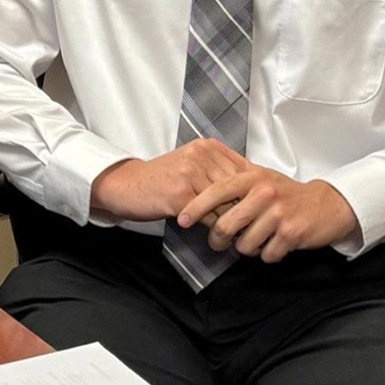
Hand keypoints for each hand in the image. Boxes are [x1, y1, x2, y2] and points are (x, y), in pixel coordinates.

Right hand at [89, 139, 249, 222]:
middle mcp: (200, 156)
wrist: (126, 185)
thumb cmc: (161, 179)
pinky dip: (215, 230)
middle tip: (252, 227)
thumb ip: (218, 171)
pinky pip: (209, 217)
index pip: (243, 171)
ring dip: (232, 223)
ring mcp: (190, 175)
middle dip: (244, 209)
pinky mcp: (180, 196)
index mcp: (207, 147)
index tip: (258, 209)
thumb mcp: (191, 165)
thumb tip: (251, 191)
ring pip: (225, 204)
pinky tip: (218, 237)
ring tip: (238, 235)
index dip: (252, 193)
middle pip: (238, 188)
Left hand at [175, 168, 358, 262]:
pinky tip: (274, 244)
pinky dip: (267, 254)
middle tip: (220, 242)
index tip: (182, 220)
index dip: (196, 208)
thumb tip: (206, 160)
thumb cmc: (288, 193)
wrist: (327, 205)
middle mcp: (264, 193)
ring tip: (256, 239)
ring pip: (244, 245)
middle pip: (226, 225)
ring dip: (246, 248)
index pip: (216, 192)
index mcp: (253, 178)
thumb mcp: (262, 175)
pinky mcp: (291, 234)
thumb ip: (235, 170)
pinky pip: (266, 255)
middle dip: (218, 239)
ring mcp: (278, 214)